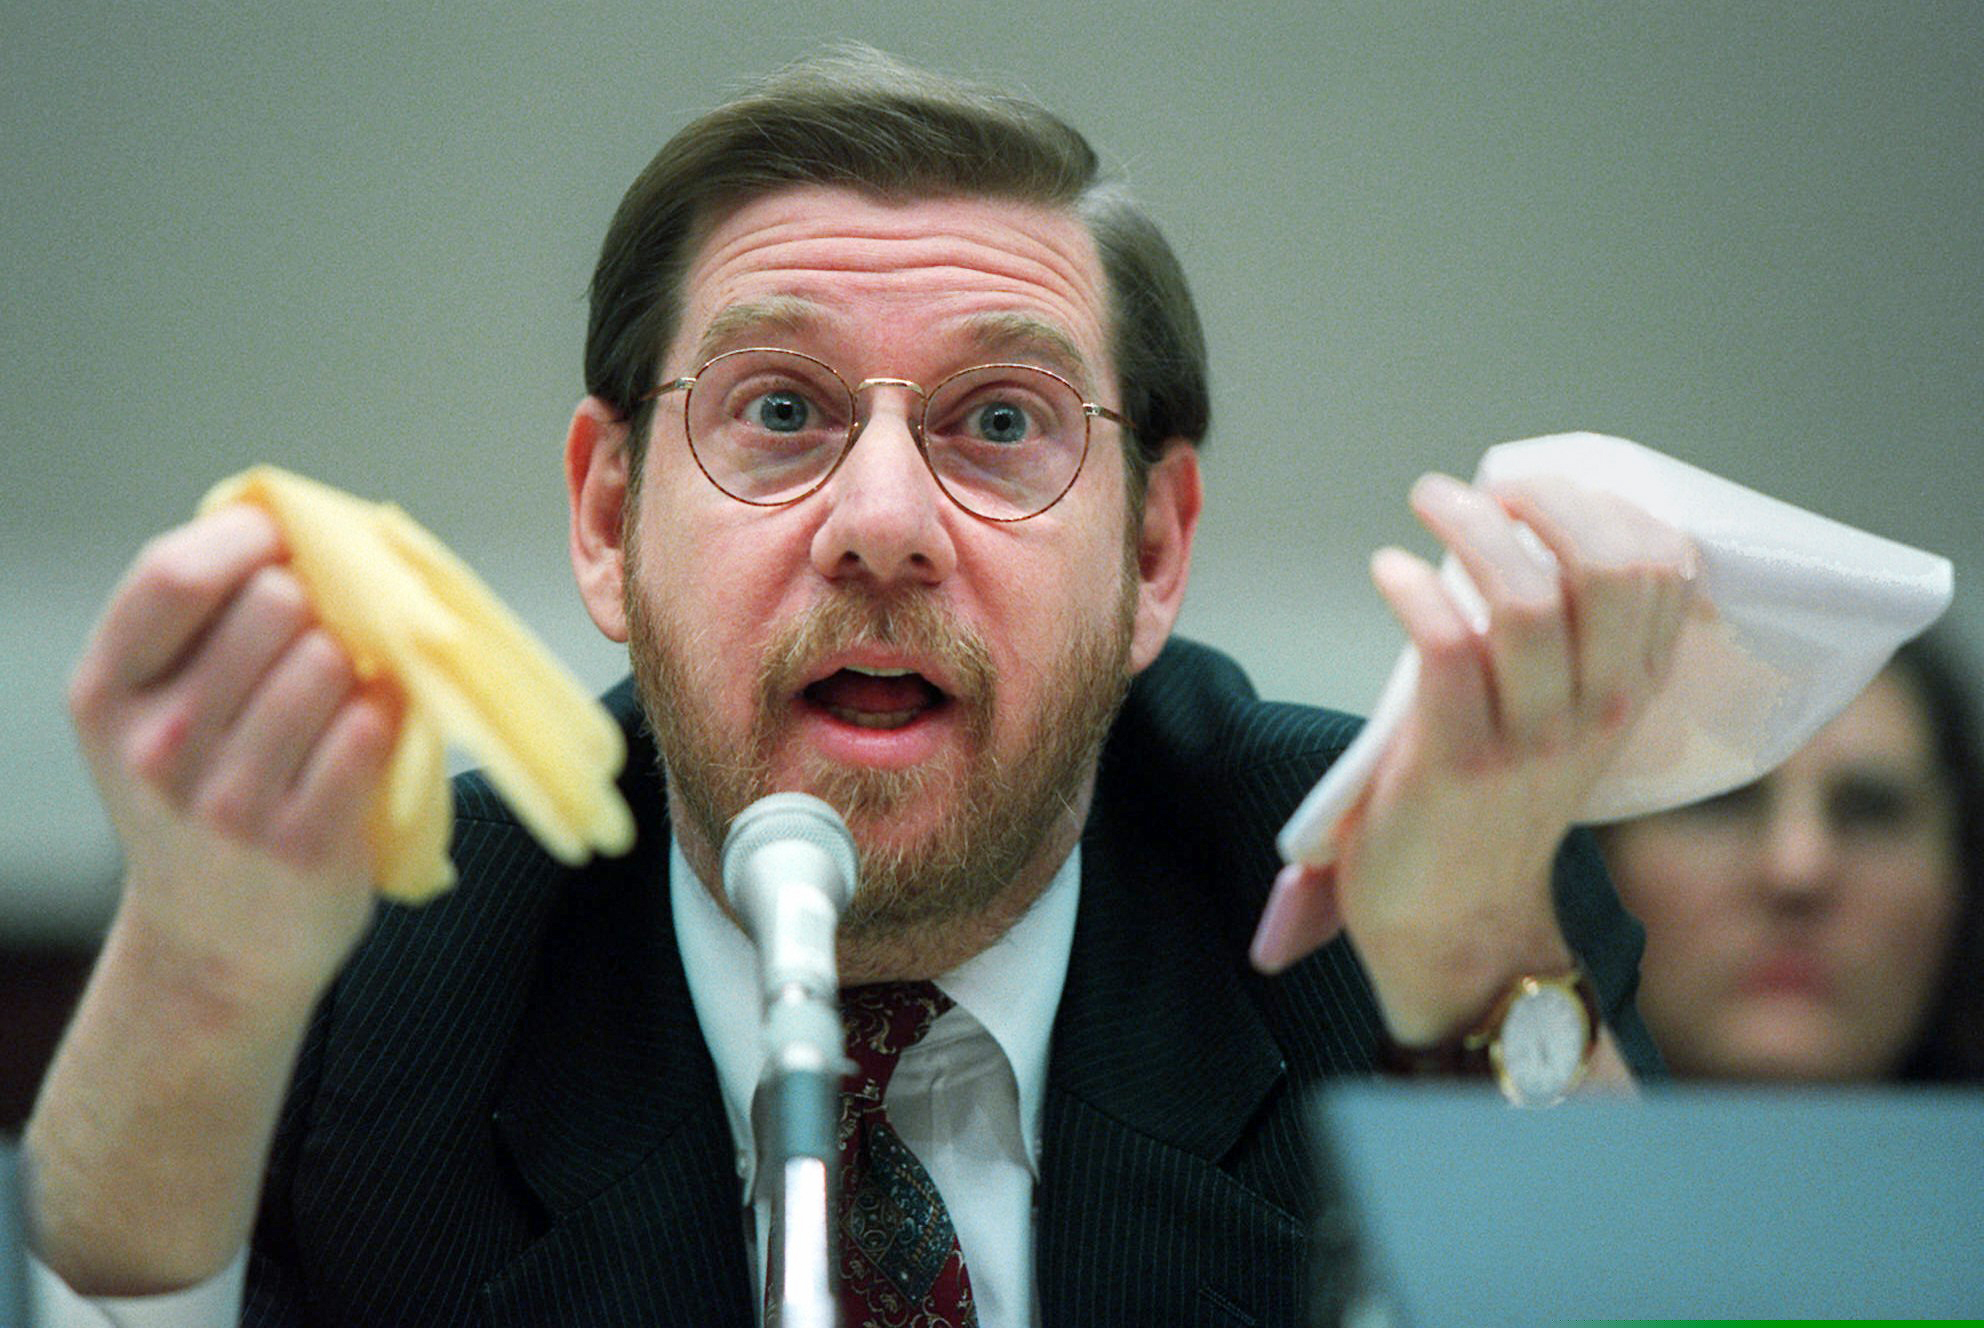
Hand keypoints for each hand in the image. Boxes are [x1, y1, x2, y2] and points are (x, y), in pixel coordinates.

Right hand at [68, 504, 399, 1017]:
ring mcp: (228, 800)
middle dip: (317, 604)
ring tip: (341, 695)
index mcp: (107, 692)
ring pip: (329, 661)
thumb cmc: (200, 804)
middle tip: (323, 636)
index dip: (251, 537)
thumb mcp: (155, 714)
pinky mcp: (302, 842)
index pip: (176, 572)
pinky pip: (370, 729)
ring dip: (354, 665)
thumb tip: (294, 523)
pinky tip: (368, 732)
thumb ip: (200, 626)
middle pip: (273, 605)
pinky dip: (386, 715)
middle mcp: (157, 745)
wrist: (215, 950)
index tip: (290, 541)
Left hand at [1252, 473, 1696, 1041]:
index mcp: (1632, 692)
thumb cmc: (1491, 804)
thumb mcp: (1560, 721)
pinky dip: (1413, 591)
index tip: (1538, 487)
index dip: (1603, 503)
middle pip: (1610, 566)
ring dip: (1472, 527)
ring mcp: (1530, 739)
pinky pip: (1446, 648)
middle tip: (1486, 488)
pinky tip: (1390, 570)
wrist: (1454, 924)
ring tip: (1429, 500)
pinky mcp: (1457, 762)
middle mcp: (1598, 711)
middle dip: (1546, 501)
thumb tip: (1524, 529)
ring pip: (1528, 598)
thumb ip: (1566, 645)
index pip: (1665, 567)